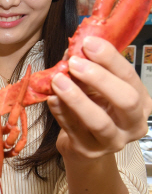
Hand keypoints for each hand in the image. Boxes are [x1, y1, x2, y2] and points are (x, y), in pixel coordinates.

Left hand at [48, 36, 151, 160]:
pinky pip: (73, 129)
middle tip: (75, 63)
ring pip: (99, 121)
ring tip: (58, 80)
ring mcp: (112, 141)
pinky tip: (51, 97)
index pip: (130, 76)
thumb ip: (88, 70)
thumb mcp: (96, 89)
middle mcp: (133, 124)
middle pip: (125, 100)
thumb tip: (74, 49)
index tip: (89, 43)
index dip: (110, 58)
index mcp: (141, 102)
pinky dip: (60, 111)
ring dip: (76, 98)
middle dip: (99, 78)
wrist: (83, 145)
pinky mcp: (88, 150)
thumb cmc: (93, 109)